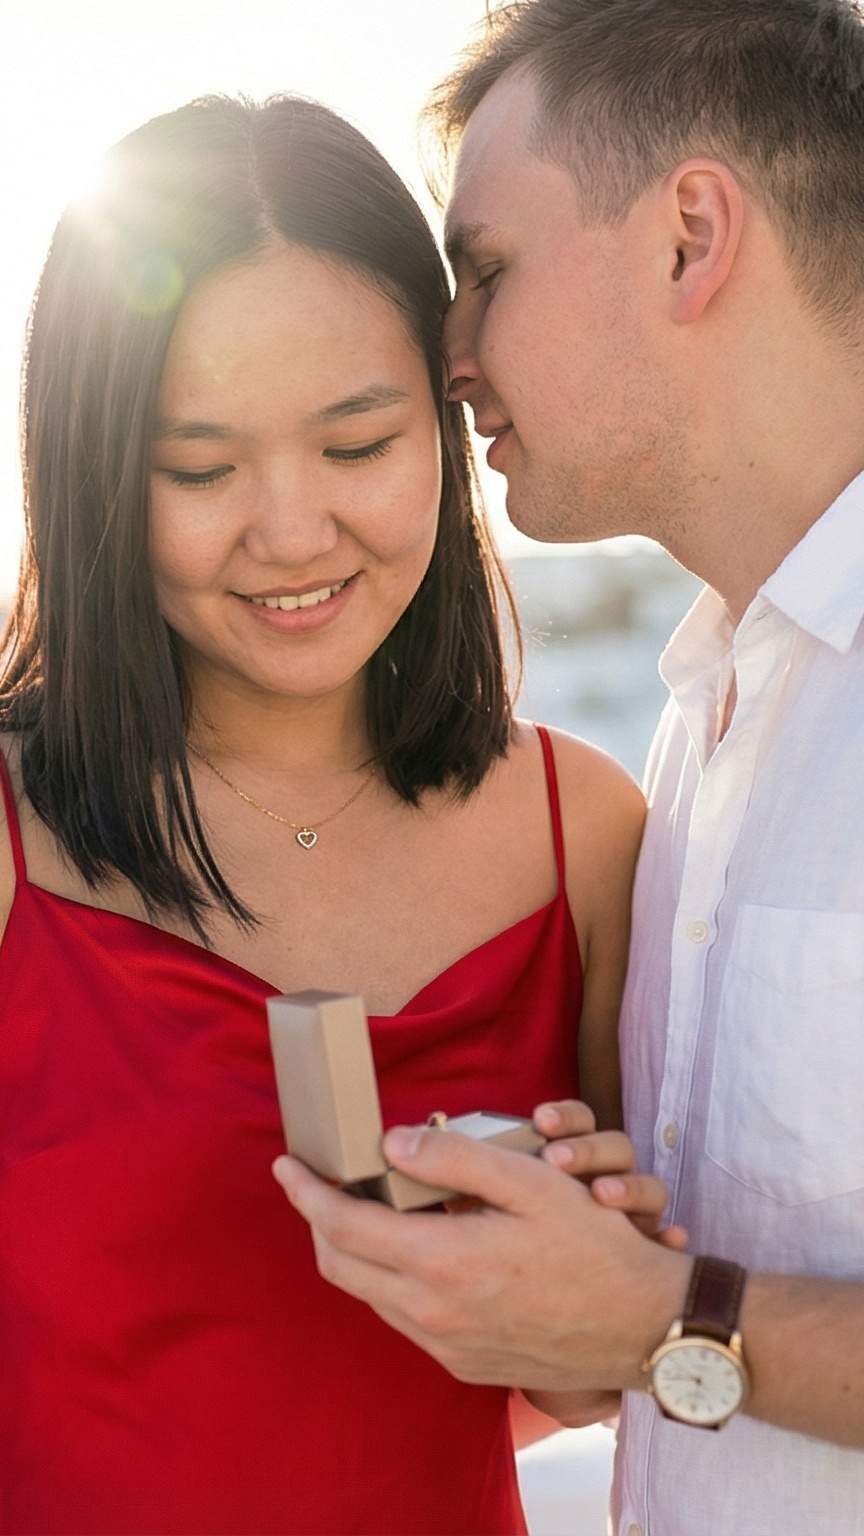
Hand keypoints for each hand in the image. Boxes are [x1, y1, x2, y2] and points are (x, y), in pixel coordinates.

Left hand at [273, 1125, 690, 1392]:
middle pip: (341, 1266)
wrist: (645, 1331)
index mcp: (441, 1263)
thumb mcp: (533, 1183)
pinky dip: (391, 1280)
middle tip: (319, 1185)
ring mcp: (447, 1346)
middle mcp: (432, 1314)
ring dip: (355, 1251)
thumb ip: (457, 1160)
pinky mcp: (465, 1365)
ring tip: (365, 1210)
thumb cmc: (597, 1249)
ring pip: (370, 1294)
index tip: (286, 1164)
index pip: (342, 1226)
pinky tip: (416, 1250)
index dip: (307, 1192)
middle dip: (319, 1221)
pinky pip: (404, 1318)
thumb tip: (392, 1145)